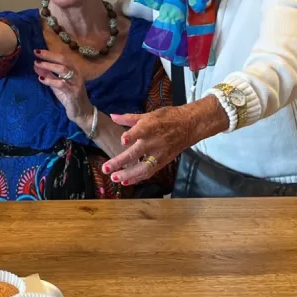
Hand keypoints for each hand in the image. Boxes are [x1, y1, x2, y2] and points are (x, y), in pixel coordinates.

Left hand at [33, 49, 91, 124]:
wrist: (82, 112)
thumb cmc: (69, 97)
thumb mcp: (57, 84)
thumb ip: (48, 74)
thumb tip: (36, 65)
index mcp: (73, 70)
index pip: (62, 58)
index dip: (50, 53)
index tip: (37, 51)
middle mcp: (76, 74)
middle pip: (63, 60)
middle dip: (49, 56)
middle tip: (37, 53)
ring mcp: (76, 83)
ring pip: (63, 70)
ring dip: (49, 66)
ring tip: (37, 64)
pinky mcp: (73, 92)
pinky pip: (61, 84)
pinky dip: (50, 80)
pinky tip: (41, 79)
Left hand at [102, 96, 227, 185]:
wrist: (190, 126)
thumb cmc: (167, 118)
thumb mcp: (149, 115)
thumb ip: (129, 118)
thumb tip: (113, 116)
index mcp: (151, 126)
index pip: (141, 131)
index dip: (132, 135)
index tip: (123, 140)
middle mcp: (154, 141)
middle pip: (136, 153)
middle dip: (120, 162)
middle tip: (106, 168)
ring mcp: (159, 153)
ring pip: (143, 167)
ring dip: (128, 174)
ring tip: (114, 178)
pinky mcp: (163, 161)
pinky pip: (149, 172)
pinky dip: (137, 178)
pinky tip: (125, 181)